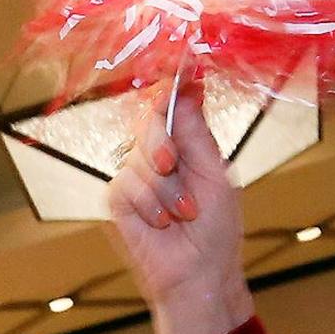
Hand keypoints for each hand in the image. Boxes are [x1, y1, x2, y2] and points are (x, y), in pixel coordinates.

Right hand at [103, 82, 255, 333]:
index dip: (175, 82)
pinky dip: (148, 205)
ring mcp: (136, 176)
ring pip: (138, 157)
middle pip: (149, 121)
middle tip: (174, 164)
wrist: (200, 274)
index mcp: (188, 144)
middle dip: (162, 142)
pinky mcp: (118, 200)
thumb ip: (197, 133)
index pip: (174, 104)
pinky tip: (162, 224)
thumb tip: (189, 86)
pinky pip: (125, 185)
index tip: (184, 59)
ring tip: (183, 214)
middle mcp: (160, 155)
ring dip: (165, 190)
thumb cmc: (215, 230)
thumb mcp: (215, 175)